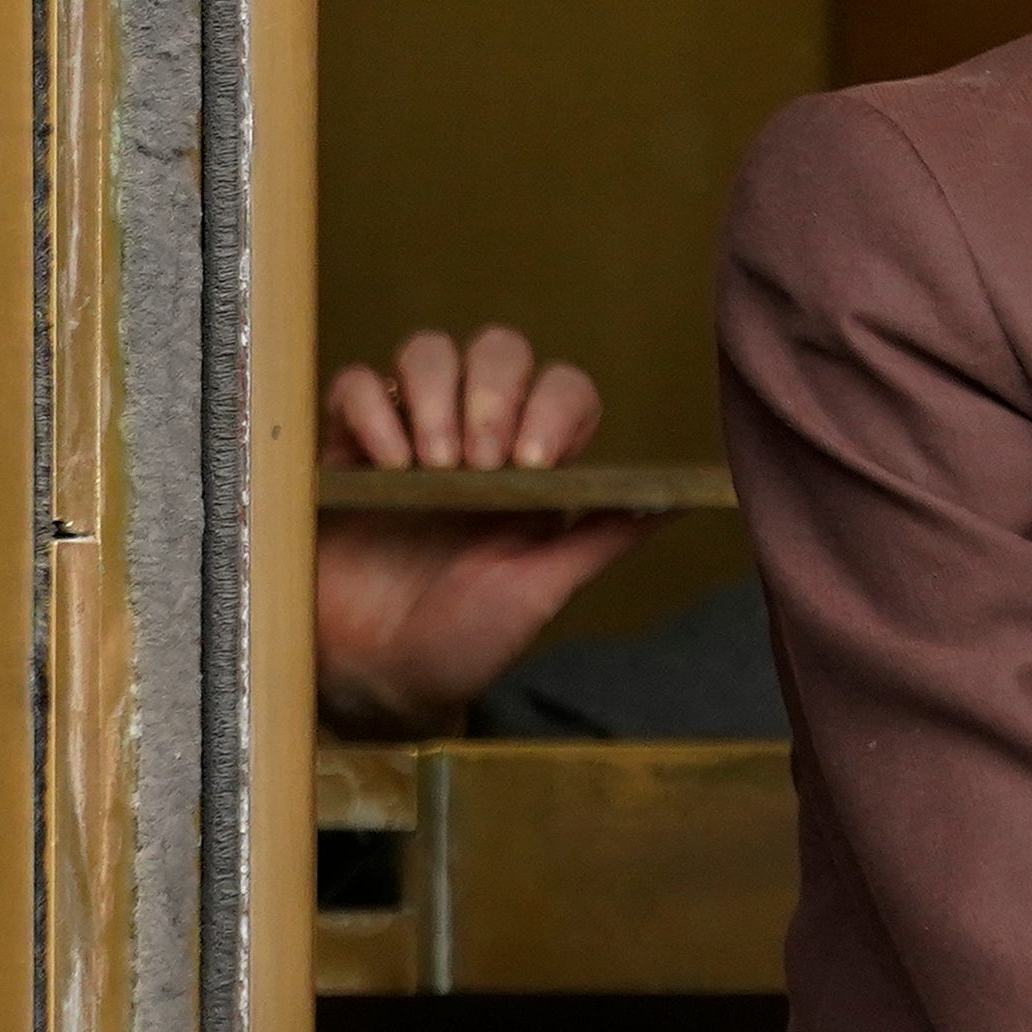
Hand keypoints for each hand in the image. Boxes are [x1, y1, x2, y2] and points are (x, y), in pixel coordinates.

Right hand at [314, 326, 650, 737]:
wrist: (374, 681)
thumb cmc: (464, 642)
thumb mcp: (542, 591)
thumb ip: (604, 538)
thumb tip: (685, 500)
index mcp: (533, 467)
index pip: (562, 388)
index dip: (552, 405)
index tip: (530, 462)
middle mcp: (475, 439)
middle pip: (499, 350)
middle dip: (493, 393)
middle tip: (477, 462)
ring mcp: (409, 436)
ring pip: (430, 351)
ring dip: (437, 395)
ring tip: (431, 463)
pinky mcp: (346, 448)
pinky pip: (357, 385)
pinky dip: (374, 408)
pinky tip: (384, 461)